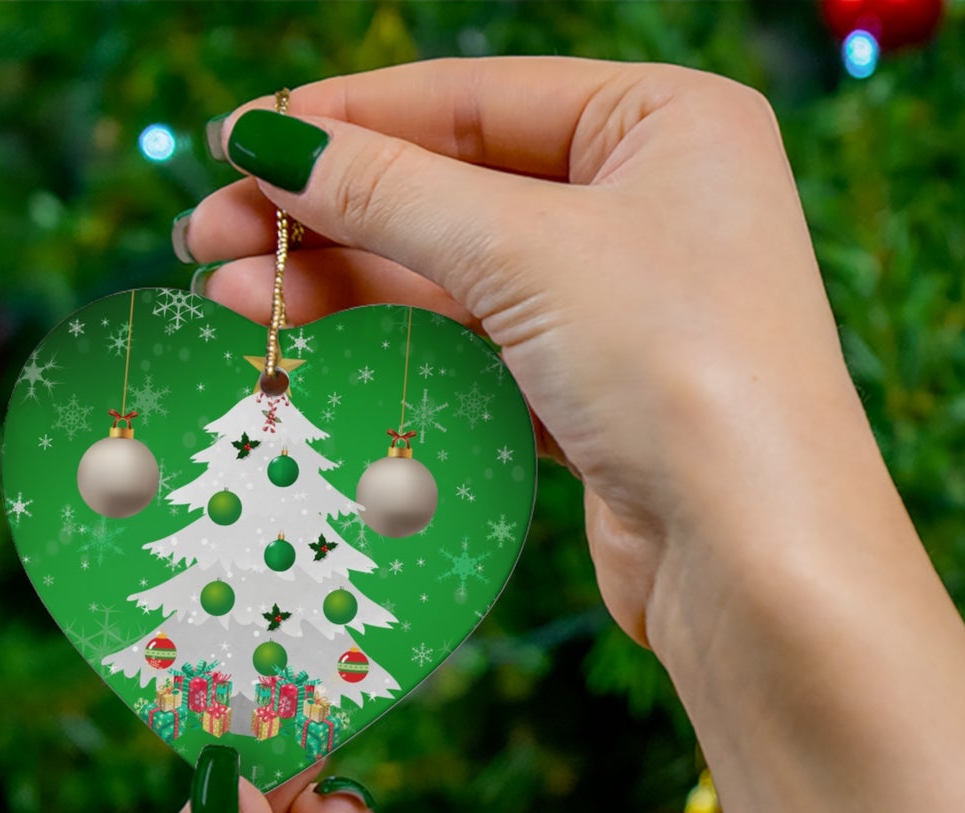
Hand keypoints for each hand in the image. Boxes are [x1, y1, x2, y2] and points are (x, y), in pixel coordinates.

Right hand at [181, 57, 875, 654]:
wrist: (757, 561)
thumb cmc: (678, 369)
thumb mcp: (526, 253)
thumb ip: (390, 191)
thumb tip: (268, 141)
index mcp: (669, 122)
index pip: (477, 98)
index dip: (348, 118)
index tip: (236, 141)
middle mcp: (656, 202)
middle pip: (459, 186)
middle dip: (331, 211)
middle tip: (208, 236)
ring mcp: (628, 304)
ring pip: (461, 273)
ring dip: (349, 281)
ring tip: (232, 295)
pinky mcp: (601, 394)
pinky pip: (482, 346)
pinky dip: (401, 342)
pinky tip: (315, 341)